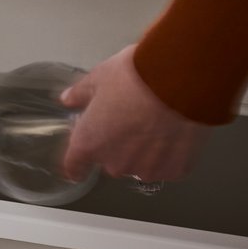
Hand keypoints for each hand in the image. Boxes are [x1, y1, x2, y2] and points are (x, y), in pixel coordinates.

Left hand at [60, 47, 207, 184]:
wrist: (179, 82)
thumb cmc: (133, 78)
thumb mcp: (99, 77)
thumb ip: (80, 94)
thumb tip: (68, 100)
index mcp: (89, 143)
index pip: (74, 167)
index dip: (77, 164)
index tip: (81, 160)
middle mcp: (115, 164)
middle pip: (110, 162)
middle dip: (116, 145)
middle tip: (128, 120)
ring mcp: (147, 170)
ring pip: (140, 165)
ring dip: (144, 151)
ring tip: (155, 124)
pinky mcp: (175, 171)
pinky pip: (167, 166)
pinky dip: (169, 154)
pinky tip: (173, 132)